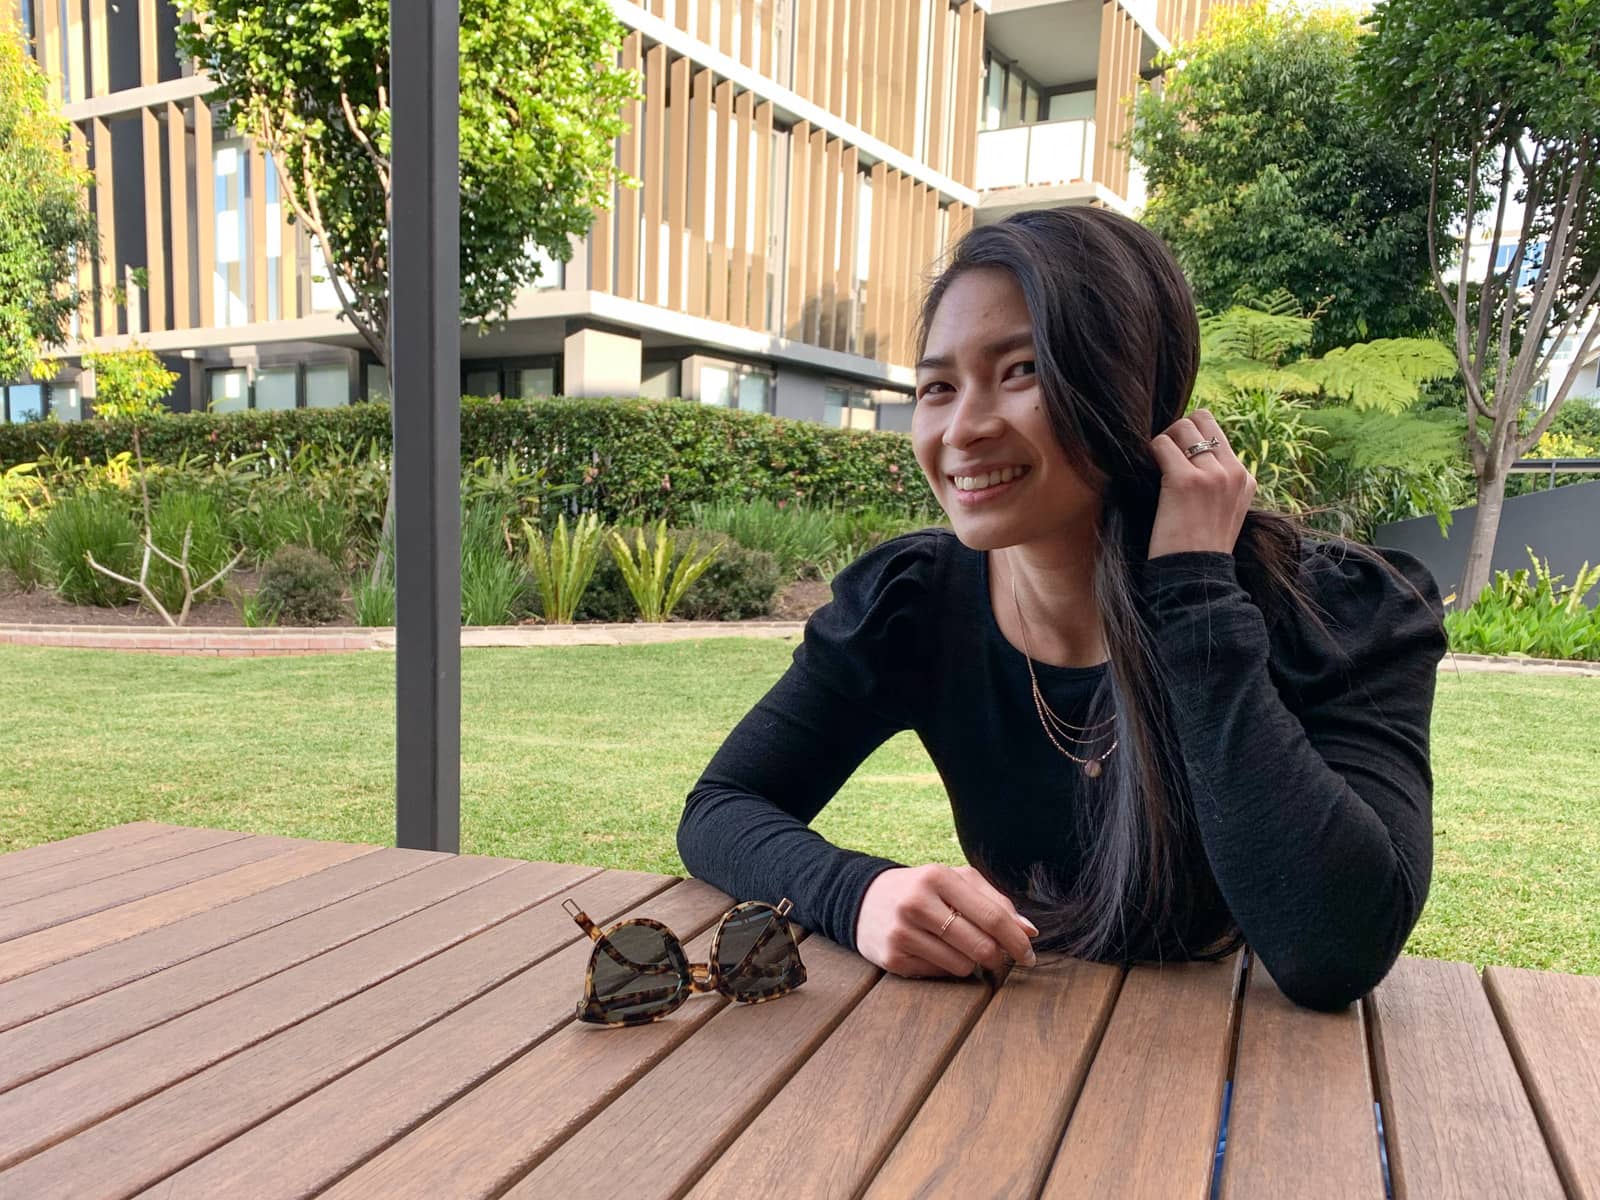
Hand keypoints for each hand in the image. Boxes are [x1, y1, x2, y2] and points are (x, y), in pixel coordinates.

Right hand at [856, 864, 1039, 977]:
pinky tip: (933, 951)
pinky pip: (939, 974)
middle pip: (981, 945)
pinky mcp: (892, 958)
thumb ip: (995, 901)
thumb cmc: (923, 889)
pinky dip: (945, 967)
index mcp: (937, 876)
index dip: (1016, 939)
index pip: (992, 916)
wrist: (866, 900)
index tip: (1029, 954)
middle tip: (997, 954)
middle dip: (997, 956)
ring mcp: (901, 932)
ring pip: (962, 966)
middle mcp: (916, 903)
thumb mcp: (956, 882)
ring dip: (969, 961)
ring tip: (956, 945)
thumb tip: (1028, 932)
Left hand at [1147, 409, 1257, 559]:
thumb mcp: (1223, 514)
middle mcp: (1234, 472)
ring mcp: (1212, 475)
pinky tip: (1147, 471)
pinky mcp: (1186, 481)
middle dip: (1177, 432)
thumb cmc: (1199, 550)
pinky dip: (1150, 451)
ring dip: (1163, 440)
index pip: (1217, 433)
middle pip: (1201, 420)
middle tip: (1163, 457)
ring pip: (1182, 427)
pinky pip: (1161, 444)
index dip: (1191, 440)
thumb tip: (1189, 460)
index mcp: (1246, 479)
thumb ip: (1217, 486)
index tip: (1176, 459)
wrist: (1196, 578)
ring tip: (1155, 465)